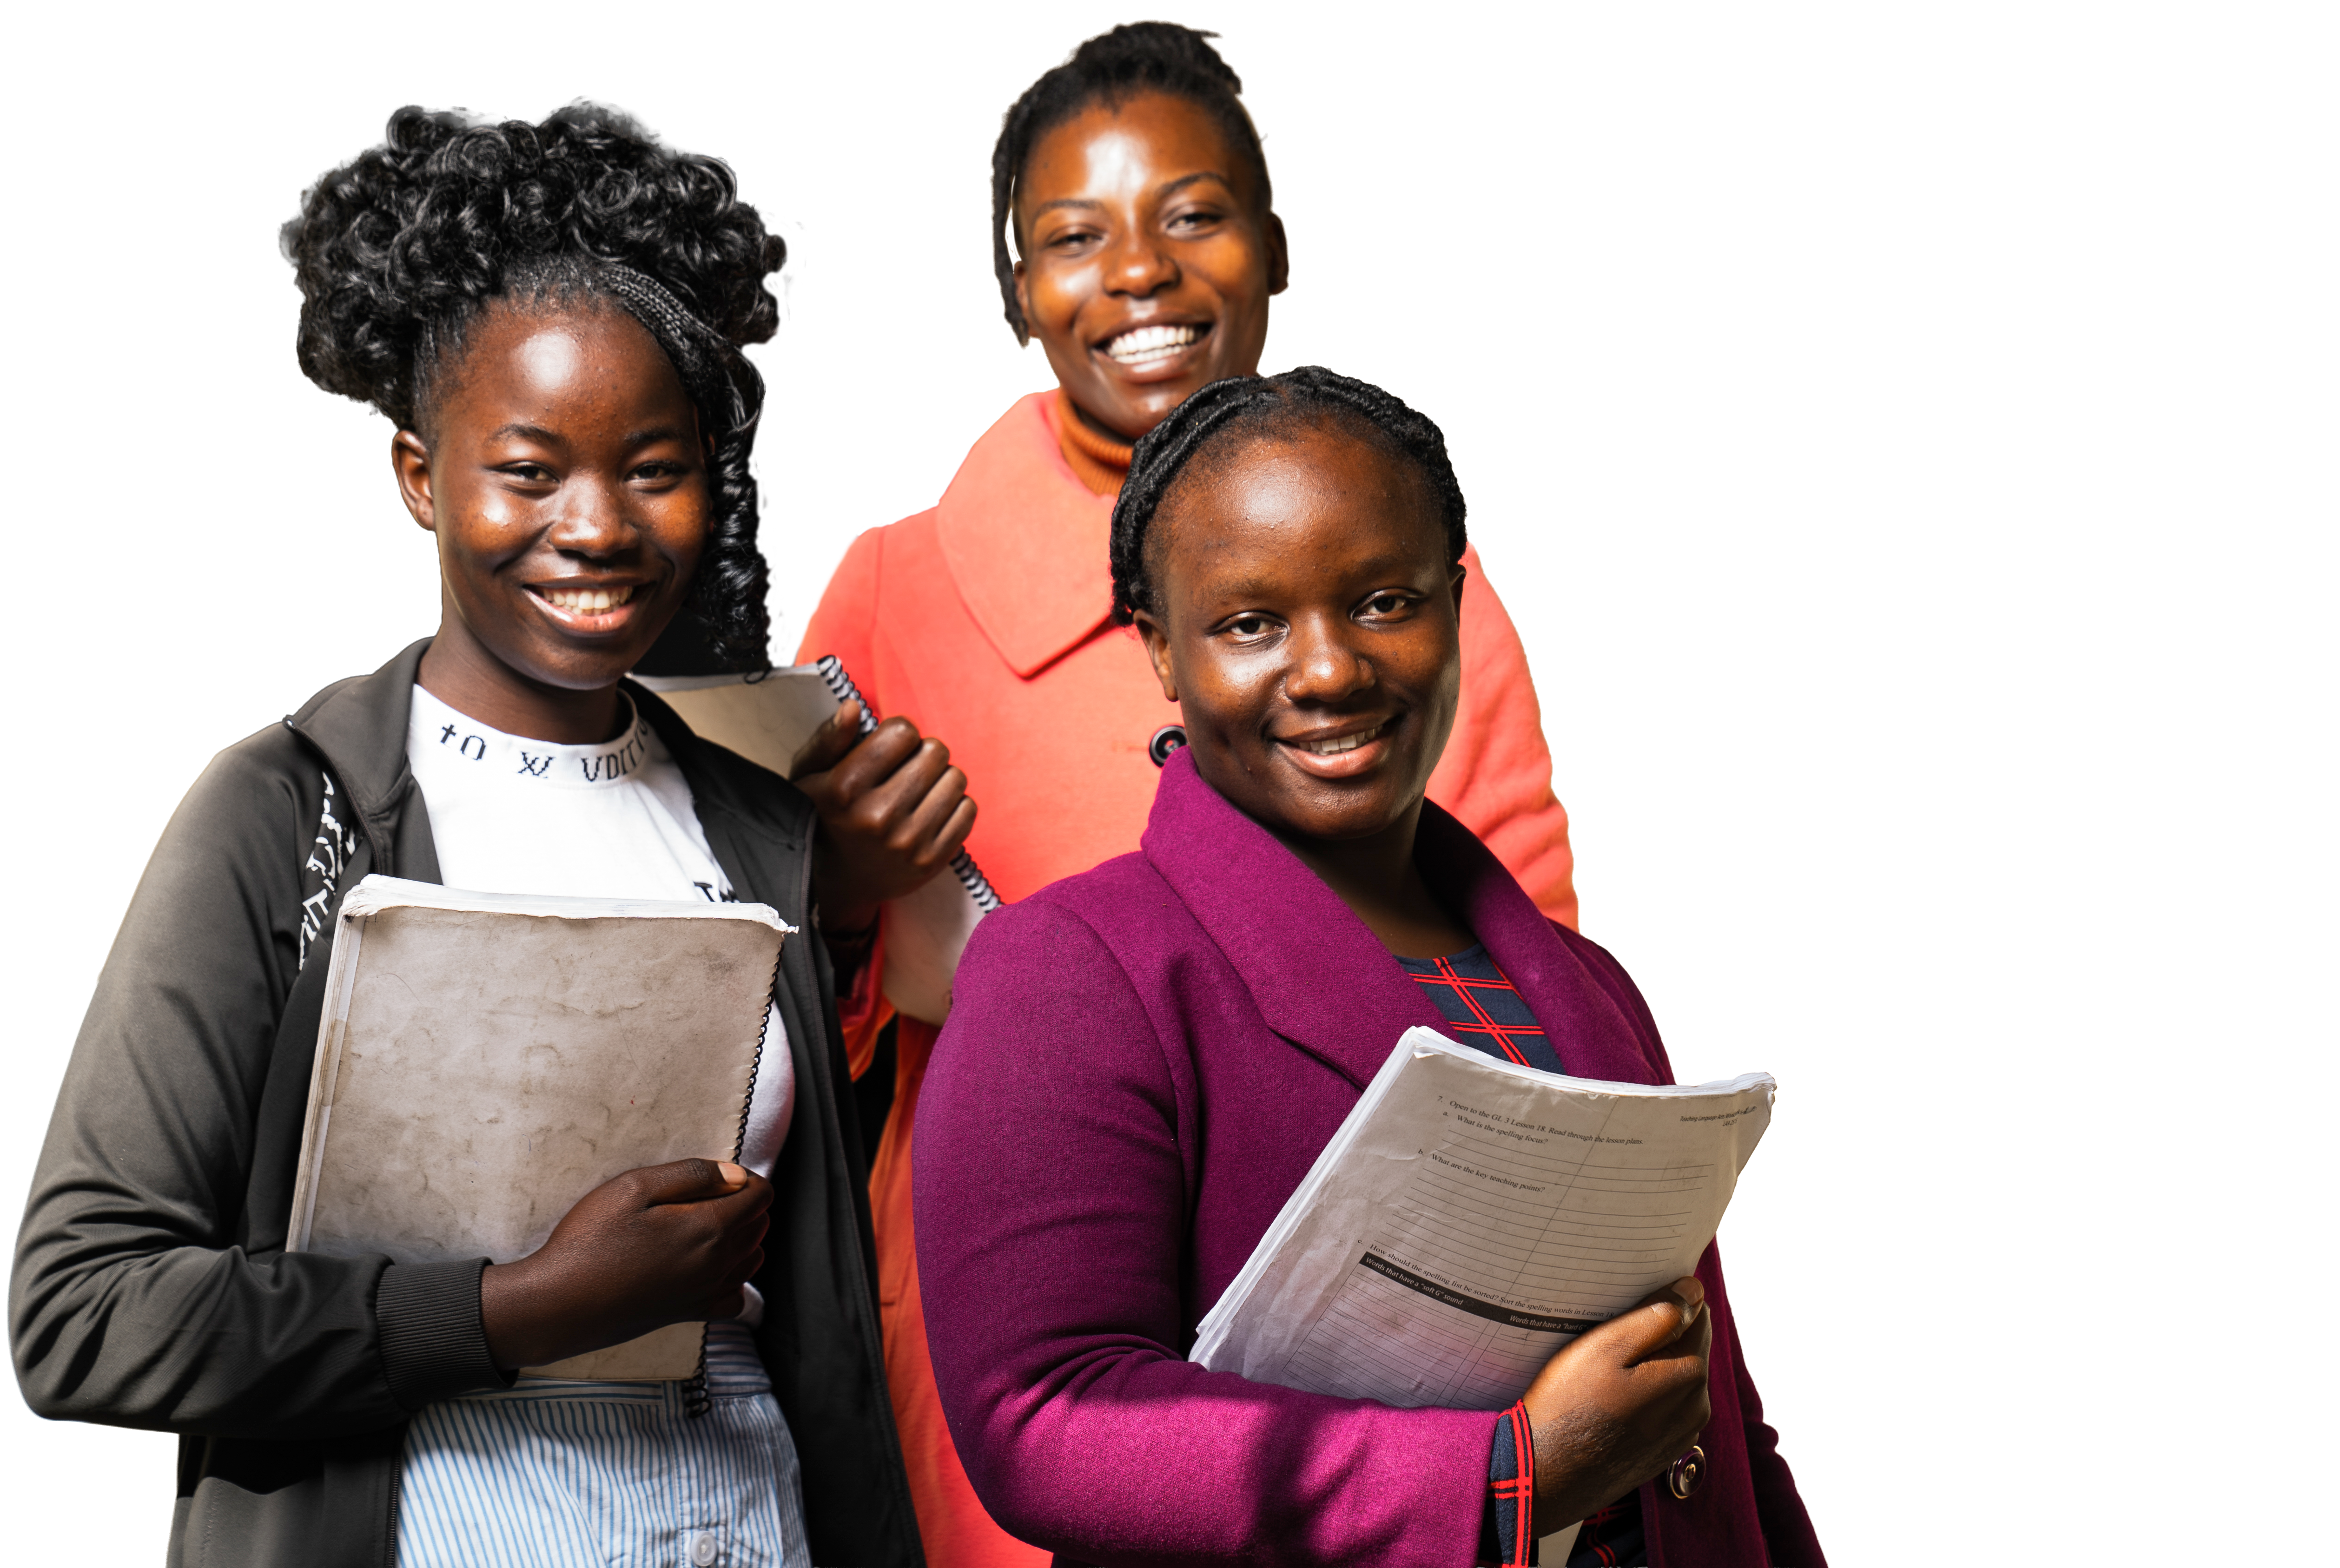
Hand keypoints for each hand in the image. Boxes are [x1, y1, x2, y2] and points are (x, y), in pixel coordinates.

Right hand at [478, 1159, 772, 1369]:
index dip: (747, 1178)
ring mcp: (705, 1293)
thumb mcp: (634, 1186)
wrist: (558, 1304)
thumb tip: (736, 1175)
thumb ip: (692, 1175)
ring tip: (709, 1224)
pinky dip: (734, 1279)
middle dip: (746, 1204)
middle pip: (759, 1226)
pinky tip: (710, 1267)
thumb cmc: (589, 1241)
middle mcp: (716, 1264)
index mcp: (708, 1228)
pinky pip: (735, 1297)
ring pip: (752, 1259)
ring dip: (744, 1237)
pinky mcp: (690, 1314)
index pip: (760, 1197)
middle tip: (710, 1194)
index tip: (722, 1174)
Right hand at [790, 700, 976, 935]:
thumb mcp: (808, 775)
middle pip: (935, 751)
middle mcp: (877, 817)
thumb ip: (829, 738)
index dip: (899, 734)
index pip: (903, 732)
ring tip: (918, 791)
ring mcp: (908, 843)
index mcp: (845, 789)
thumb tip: (853, 707)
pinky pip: (968, 810)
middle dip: (922, 753)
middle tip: (906, 770)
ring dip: (940, 778)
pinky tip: (929, 811)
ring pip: (956, 779)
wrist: (832, 883)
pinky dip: (954, 805)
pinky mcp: (931, 862)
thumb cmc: (821, 817)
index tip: (890, 749)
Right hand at [1521, 1277, 1712, 1526]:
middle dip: (1660, 1333)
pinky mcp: (1665, 1450)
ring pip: (1677, 1376)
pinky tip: (1612, 1397)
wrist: (1546, 1475)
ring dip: (1653, 1364)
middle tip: (1610, 1335)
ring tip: (1607, 1369)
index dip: (1664, 1301)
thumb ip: (1656, 1316)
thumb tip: (1694, 1290)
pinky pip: (1666, 1406)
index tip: (1628, 1306)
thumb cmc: (1568, 1406)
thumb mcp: (1605, 1346)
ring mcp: (1683, 1432)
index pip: (1697, 1313)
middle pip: (1689, 1345)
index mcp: (1688, 1373)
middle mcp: (1697, 1404)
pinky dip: (1647, 1393)